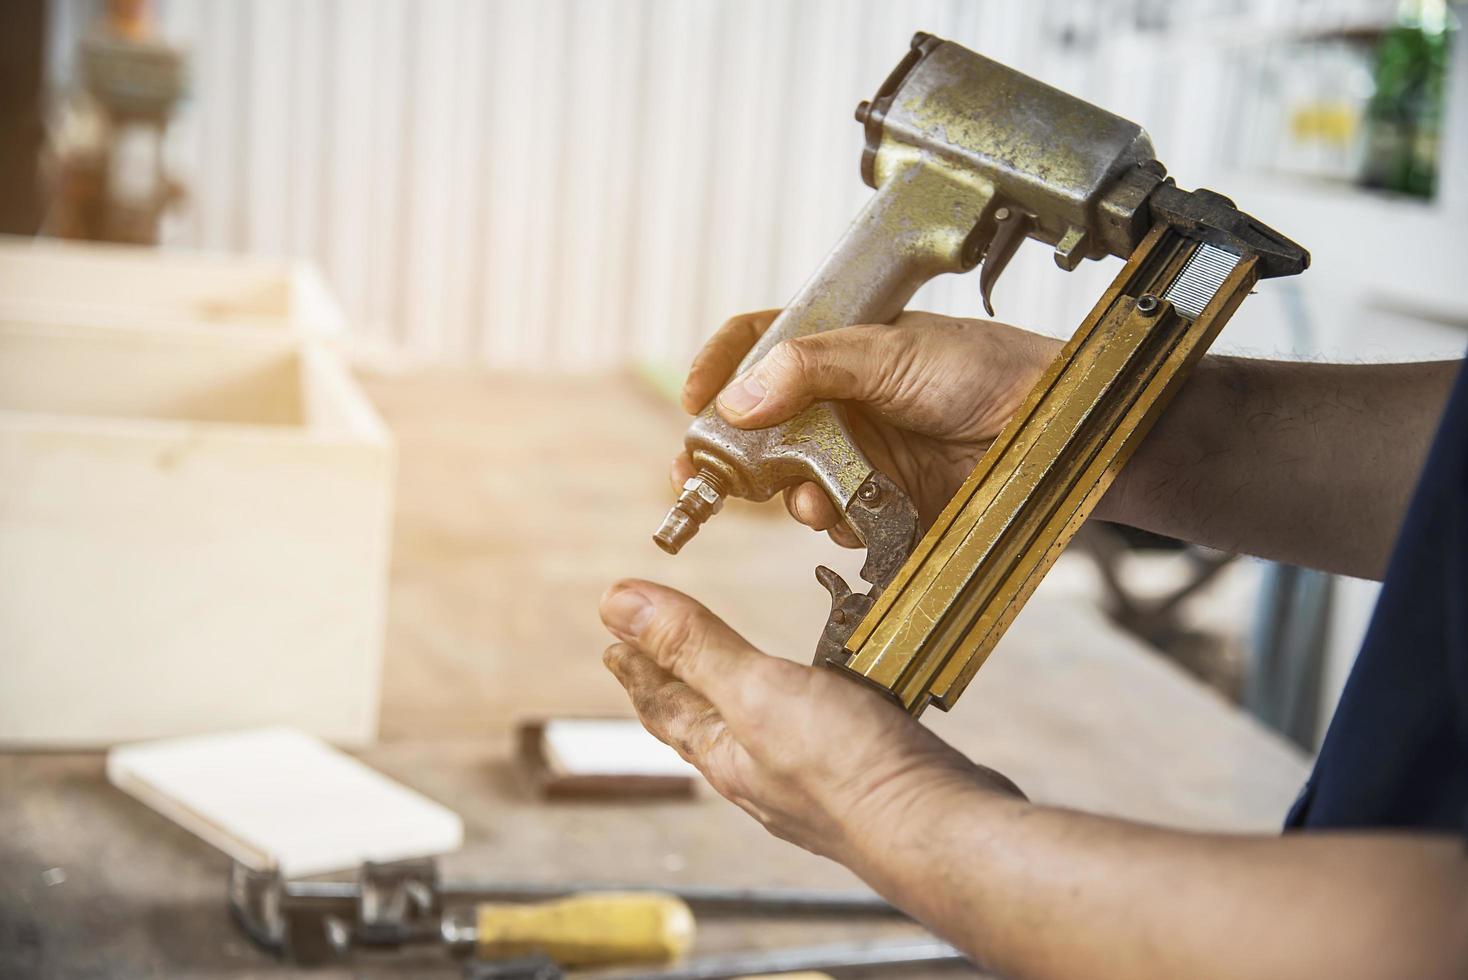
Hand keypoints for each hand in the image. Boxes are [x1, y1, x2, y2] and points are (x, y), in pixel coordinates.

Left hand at [599, 579, 1023, 861]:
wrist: (938, 829)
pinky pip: (819, 728)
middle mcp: (764, 772)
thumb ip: (693, 647)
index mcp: (727, 754)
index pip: (666, 706)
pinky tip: (826, 698)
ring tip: (733, 673)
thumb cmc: (848, 775)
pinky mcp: (865, 770)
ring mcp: (815, 777)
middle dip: (679, 686)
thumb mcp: (755, 692)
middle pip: (706, 722)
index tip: (615, 643)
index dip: (638, 669)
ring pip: (762, 728)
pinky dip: (809, 702)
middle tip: (654, 660)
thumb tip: (617, 605)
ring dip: (742, 694)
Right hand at [674, 310, 1060, 543]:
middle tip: (700, 475)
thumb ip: (810, 369)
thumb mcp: (890, 350)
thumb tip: (738, 399)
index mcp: (835, 346)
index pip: (757, 344)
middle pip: (757, 424)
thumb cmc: (986, 367)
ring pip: (790, 479)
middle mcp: (838, 398)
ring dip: (788, 493)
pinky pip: (834, 518)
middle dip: (726, 452)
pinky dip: (835, 520)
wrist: (1053, 425)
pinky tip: (852, 512)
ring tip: (808, 497)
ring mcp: (858, 450)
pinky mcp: (880, 498)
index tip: (696, 399)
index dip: (718, 368)